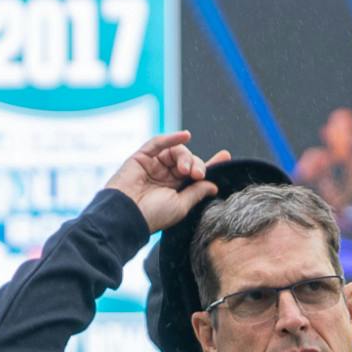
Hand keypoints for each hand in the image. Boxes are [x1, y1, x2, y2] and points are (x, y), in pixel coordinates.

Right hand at [104, 131, 231, 232]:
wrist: (126, 216)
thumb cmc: (152, 216)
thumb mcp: (181, 206)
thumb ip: (196, 193)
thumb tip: (213, 185)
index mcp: (175, 190)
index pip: (195, 174)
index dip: (210, 165)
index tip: (225, 156)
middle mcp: (165, 177)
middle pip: (188, 161)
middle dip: (196, 164)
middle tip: (197, 175)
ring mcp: (153, 166)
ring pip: (175, 152)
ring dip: (185, 157)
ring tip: (186, 170)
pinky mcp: (141, 157)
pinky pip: (157, 143)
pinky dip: (172, 138)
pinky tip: (185, 136)